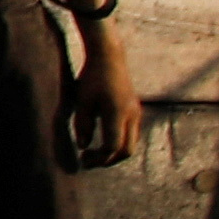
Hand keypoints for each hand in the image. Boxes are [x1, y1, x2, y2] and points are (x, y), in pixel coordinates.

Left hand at [64, 33, 146, 173]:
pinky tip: (103, 140)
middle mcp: (131, 115)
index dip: (98, 157)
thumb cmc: (91, 78)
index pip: (112, 146)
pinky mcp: (136, 110)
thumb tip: (83, 146)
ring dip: (114, 153)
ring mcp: (136, 113)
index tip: (83, 157)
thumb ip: (82, 125)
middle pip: (127, 151)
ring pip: (131, 144)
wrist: (109, 57)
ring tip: (93, 153)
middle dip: (108, 160)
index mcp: (117, 113)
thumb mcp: (82, 101)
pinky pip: (131, 135)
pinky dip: (119, 143)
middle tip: (88, 161)